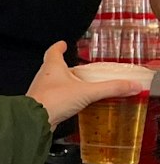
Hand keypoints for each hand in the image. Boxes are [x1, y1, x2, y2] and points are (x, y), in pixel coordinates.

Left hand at [26, 43, 151, 125]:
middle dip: (66, 66)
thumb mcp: (87, 92)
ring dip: (66, 83)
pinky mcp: (42, 104)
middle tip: (78, 67)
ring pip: (54, 83)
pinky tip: (73, 103)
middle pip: (54, 67)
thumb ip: (110, 88)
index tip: (62, 44)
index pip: (53, 52)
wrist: (35, 119)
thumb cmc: (53, 100)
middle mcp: (44, 77)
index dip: (58, 47)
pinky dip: (64, 97)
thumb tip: (130, 85)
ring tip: (80, 86)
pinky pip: (55, 97)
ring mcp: (41, 90)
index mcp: (52, 67)